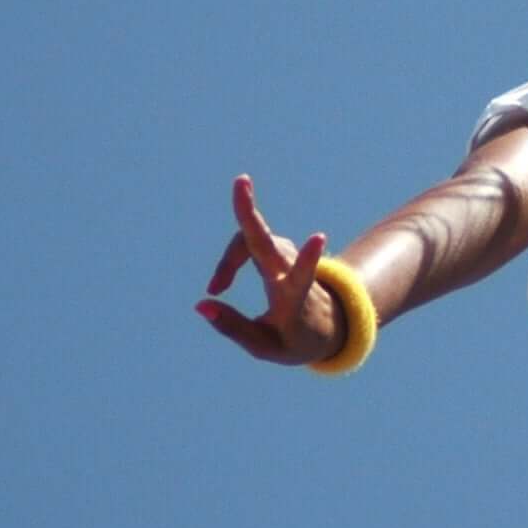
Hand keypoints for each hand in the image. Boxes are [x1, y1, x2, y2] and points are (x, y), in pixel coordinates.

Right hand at [195, 174, 345, 365]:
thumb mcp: (264, 347)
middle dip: (250, 212)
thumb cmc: (294, 340)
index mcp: (295, 297)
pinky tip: (220, 283)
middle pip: (265, 240)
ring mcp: (286, 254)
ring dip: (228, 263)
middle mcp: (291, 269)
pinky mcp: (277, 249)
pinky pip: (247, 244)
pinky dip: (231, 261)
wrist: (325, 327)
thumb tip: (202, 304)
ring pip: (248, 242)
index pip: (301, 276)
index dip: (309, 259)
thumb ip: (233, 327)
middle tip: (241, 181)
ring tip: (217, 286)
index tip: (319, 237)